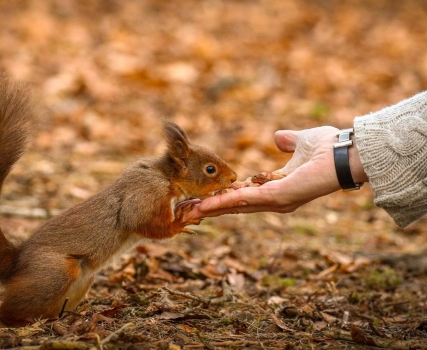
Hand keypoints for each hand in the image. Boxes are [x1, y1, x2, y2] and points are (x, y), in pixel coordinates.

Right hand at [186, 126, 368, 218]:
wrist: (344, 151)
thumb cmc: (328, 147)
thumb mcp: (300, 142)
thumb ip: (287, 142)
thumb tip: (278, 137)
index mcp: (278, 186)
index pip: (246, 194)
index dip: (225, 196)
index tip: (206, 197)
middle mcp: (275, 199)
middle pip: (238, 205)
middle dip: (214, 208)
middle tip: (191, 211)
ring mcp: (276, 200)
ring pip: (238, 206)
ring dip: (214, 208)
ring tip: (192, 211)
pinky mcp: (278, 197)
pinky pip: (246, 200)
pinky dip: (225, 202)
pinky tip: (207, 204)